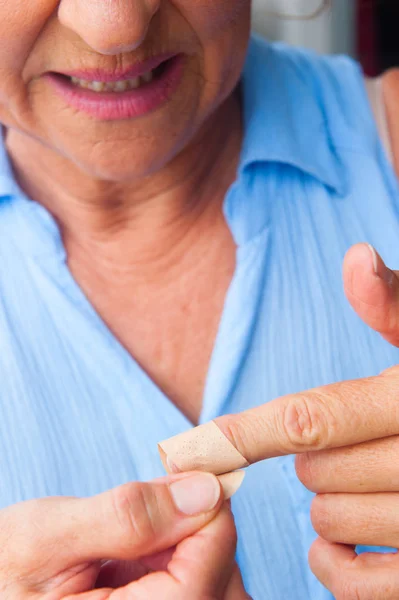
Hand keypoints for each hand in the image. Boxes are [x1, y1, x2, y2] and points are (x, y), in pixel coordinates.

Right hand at [0, 472, 248, 598]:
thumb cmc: (1, 569)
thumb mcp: (48, 536)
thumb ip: (128, 516)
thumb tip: (205, 489)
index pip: (209, 570)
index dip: (212, 509)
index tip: (199, 465)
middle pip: (224, 583)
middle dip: (207, 525)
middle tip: (176, 482)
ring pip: (218, 585)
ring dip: (198, 539)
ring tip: (156, 510)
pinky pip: (195, 586)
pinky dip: (184, 552)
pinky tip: (152, 537)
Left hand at [213, 243, 398, 599]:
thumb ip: (394, 304)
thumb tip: (355, 257)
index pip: (315, 418)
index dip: (249, 431)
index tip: (200, 441)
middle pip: (315, 469)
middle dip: (311, 456)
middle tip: (338, 442)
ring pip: (332, 521)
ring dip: (325, 503)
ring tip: (353, 481)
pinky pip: (361, 584)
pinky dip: (334, 566)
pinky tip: (337, 544)